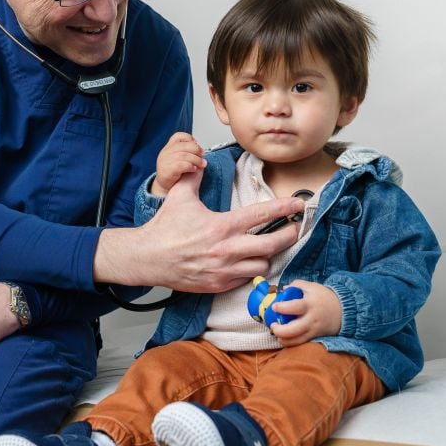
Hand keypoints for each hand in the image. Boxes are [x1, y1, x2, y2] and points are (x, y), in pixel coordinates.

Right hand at [95, 169, 304, 292]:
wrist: (147, 258)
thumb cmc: (164, 230)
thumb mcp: (179, 197)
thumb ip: (194, 176)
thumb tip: (201, 160)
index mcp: (221, 226)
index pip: (261, 215)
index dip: (284, 208)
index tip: (298, 205)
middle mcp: (227, 249)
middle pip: (272, 244)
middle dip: (288, 235)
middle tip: (293, 229)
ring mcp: (224, 270)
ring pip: (262, 265)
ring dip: (269, 256)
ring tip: (268, 248)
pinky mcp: (219, 285)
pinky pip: (246, 280)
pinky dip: (251, 271)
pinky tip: (248, 262)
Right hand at [151, 132, 204, 195]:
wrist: (163, 187)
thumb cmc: (174, 173)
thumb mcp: (179, 159)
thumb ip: (187, 153)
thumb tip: (202, 150)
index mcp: (168, 148)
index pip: (178, 136)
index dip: (189, 139)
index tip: (197, 145)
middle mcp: (166, 153)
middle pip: (184, 145)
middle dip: (197, 150)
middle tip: (203, 156)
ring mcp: (165, 161)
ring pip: (184, 155)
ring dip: (196, 160)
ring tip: (202, 164)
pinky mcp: (167, 171)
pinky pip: (181, 165)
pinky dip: (190, 166)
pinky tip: (194, 169)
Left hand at [267, 280, 343, 345]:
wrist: (344, 310)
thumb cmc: (325, 297)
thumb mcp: (312, 287)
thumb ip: (296, 285)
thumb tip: (282, 289)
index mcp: (310, 304)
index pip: (295, 307)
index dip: (282, 308)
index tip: (274, 307)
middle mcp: (311, 319)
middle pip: (293, 330)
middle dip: (279, 330)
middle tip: (273, 325)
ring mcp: (313, 330)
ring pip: (295, 340)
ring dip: (282, 339)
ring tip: (277, 333)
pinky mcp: (315, 337)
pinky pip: (300, 343)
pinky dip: (290, 343)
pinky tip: (284, 338)